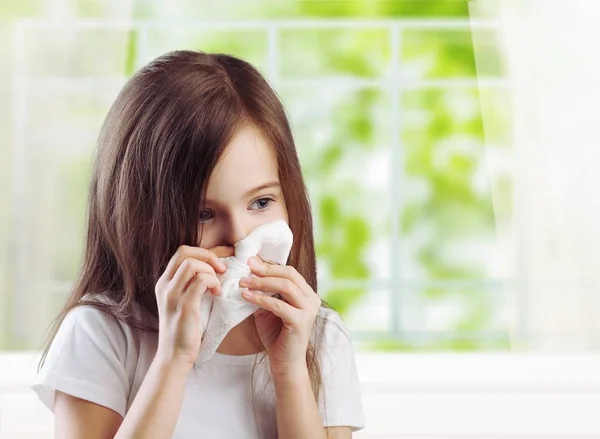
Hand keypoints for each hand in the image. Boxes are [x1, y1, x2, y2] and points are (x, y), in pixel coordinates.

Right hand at [154, 245, 233, 368]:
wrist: (174, 355)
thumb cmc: (183, 329)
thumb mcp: (183, 301)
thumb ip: (191, 284)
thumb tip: (212, 268)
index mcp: (164, 282)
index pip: (181, 252)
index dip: (202, 252)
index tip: (217, 264)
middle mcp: (164, 285)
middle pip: (185, 252)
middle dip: (208, 256)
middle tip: (221, 269)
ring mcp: (172, 295)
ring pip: (192, 264)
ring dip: (211, 271)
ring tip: (217, 286)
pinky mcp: (184, 306)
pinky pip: (201, 280)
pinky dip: (213, 282)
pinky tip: (217, 293)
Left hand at [239, 256, 321, 380]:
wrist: (284, 363)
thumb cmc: (275, 335)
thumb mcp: (268, 308)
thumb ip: (263, 292)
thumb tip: (248, 272)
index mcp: (306, 293)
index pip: (289, 271)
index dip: (269, 264)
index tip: (250, 261)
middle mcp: (312, 299)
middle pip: (289, 274)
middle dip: (266, 269)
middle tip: (246, 268)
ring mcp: (308, 310)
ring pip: (285, 286)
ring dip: (262, 282)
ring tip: (243, 283)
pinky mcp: (300, 321)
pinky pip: (279, 304)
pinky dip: (261, 298)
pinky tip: (246, 296)